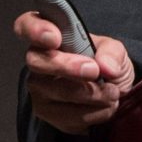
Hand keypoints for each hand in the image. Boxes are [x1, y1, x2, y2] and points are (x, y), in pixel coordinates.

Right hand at [17, 9, 137, 135]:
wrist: (111, 94)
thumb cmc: (105, 64)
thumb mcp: (115, 51)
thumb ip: (111, 53)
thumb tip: (105, 67)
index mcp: (50, 35)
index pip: (26, 25)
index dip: (35, 29)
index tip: (55, 38)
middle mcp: (38, 61)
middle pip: (38, 62)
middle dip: (68, 67)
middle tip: (95, 71)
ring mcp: (39, 89)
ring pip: (58, 92)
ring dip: (92, 95)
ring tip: (113, 92)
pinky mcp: (47, 114)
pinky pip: (68, 116)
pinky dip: (94, 113)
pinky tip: (105, 106)